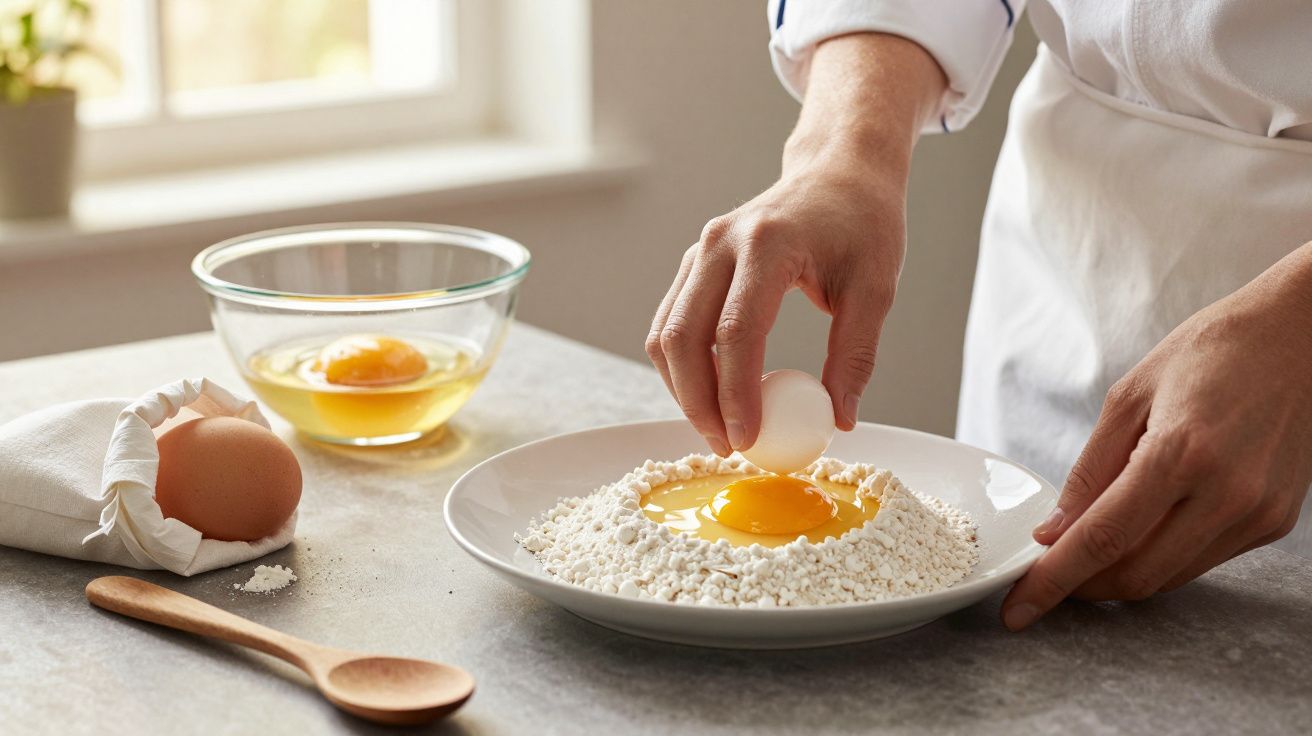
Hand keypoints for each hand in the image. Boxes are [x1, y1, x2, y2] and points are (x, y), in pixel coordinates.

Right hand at [645, 33, 945, 454]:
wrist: (838, 172)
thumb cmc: (863, 224)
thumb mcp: (876, 288)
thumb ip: (855, 354)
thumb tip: (838, 418)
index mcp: (768, 243)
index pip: (736, 332)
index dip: (736, 394)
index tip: (747, 439)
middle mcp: (721, 243)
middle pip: (684, 336)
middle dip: (698, 403)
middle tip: (727, 446)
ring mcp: (700, 251)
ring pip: (667, 334)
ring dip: (684, 390)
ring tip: (719, 429)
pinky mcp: (694, 264)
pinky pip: (670, 323)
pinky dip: (682, 367)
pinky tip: (711, 397)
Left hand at [1003, 244, 1311, 629]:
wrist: (1301, 335)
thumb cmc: (1213, 351)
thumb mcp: (1130, 396)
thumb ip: (1090, 471)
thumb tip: (1055, 532)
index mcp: (1181, 452)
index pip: (1103, 538)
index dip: (1054, 580)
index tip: (1018, 608)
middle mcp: (1227, 493)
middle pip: (1136, 574)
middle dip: (1082, 587)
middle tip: (1045, 577)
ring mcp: (1257, 513)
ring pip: (1169, 576)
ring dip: (1119, 576)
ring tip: (1085, 554)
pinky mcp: (1274, 523)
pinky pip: (1200, 559)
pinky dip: (1159, 557)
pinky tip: (1139, 533)